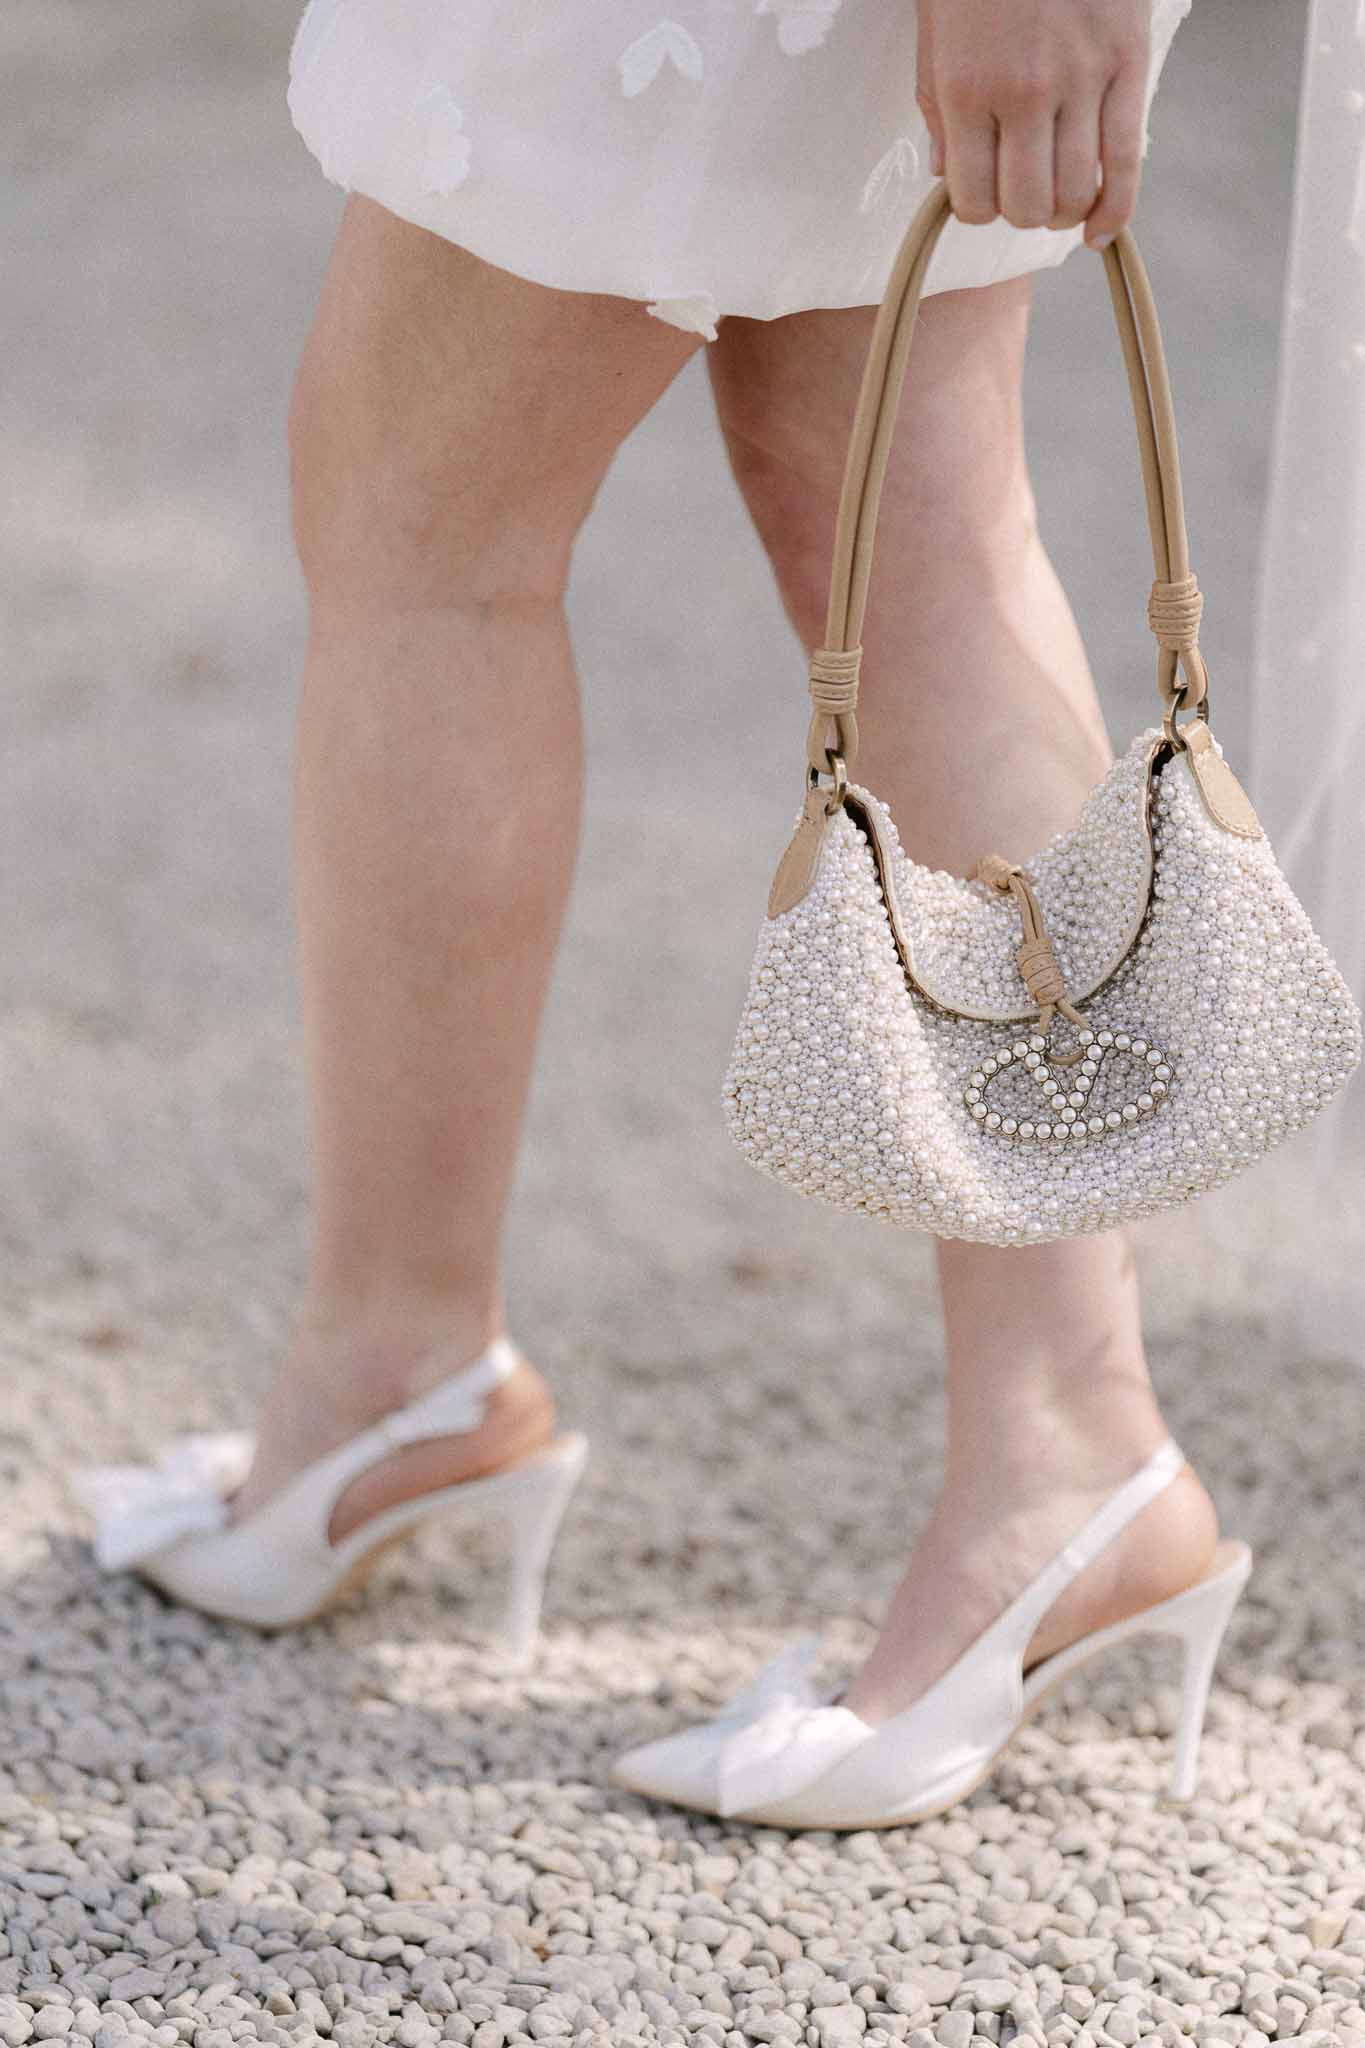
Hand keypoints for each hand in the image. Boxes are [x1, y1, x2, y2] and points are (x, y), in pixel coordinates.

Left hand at [914, 0, 1152, 248]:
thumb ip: (938, 108)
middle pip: (1027, 205)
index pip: (974, 199)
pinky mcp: (1128, 64)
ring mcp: (1081, 80)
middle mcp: (1023, 93)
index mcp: (966, 88)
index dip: (977, 209)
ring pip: (1076, 192)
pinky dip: (1115, 209)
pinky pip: (1127, 161)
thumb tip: (949, 178)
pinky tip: (1100, 229)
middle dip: (1021, 211)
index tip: (982, 191)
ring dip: (1065, 210)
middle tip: (1022, 190)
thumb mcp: (936, 32)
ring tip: (1059, 197)